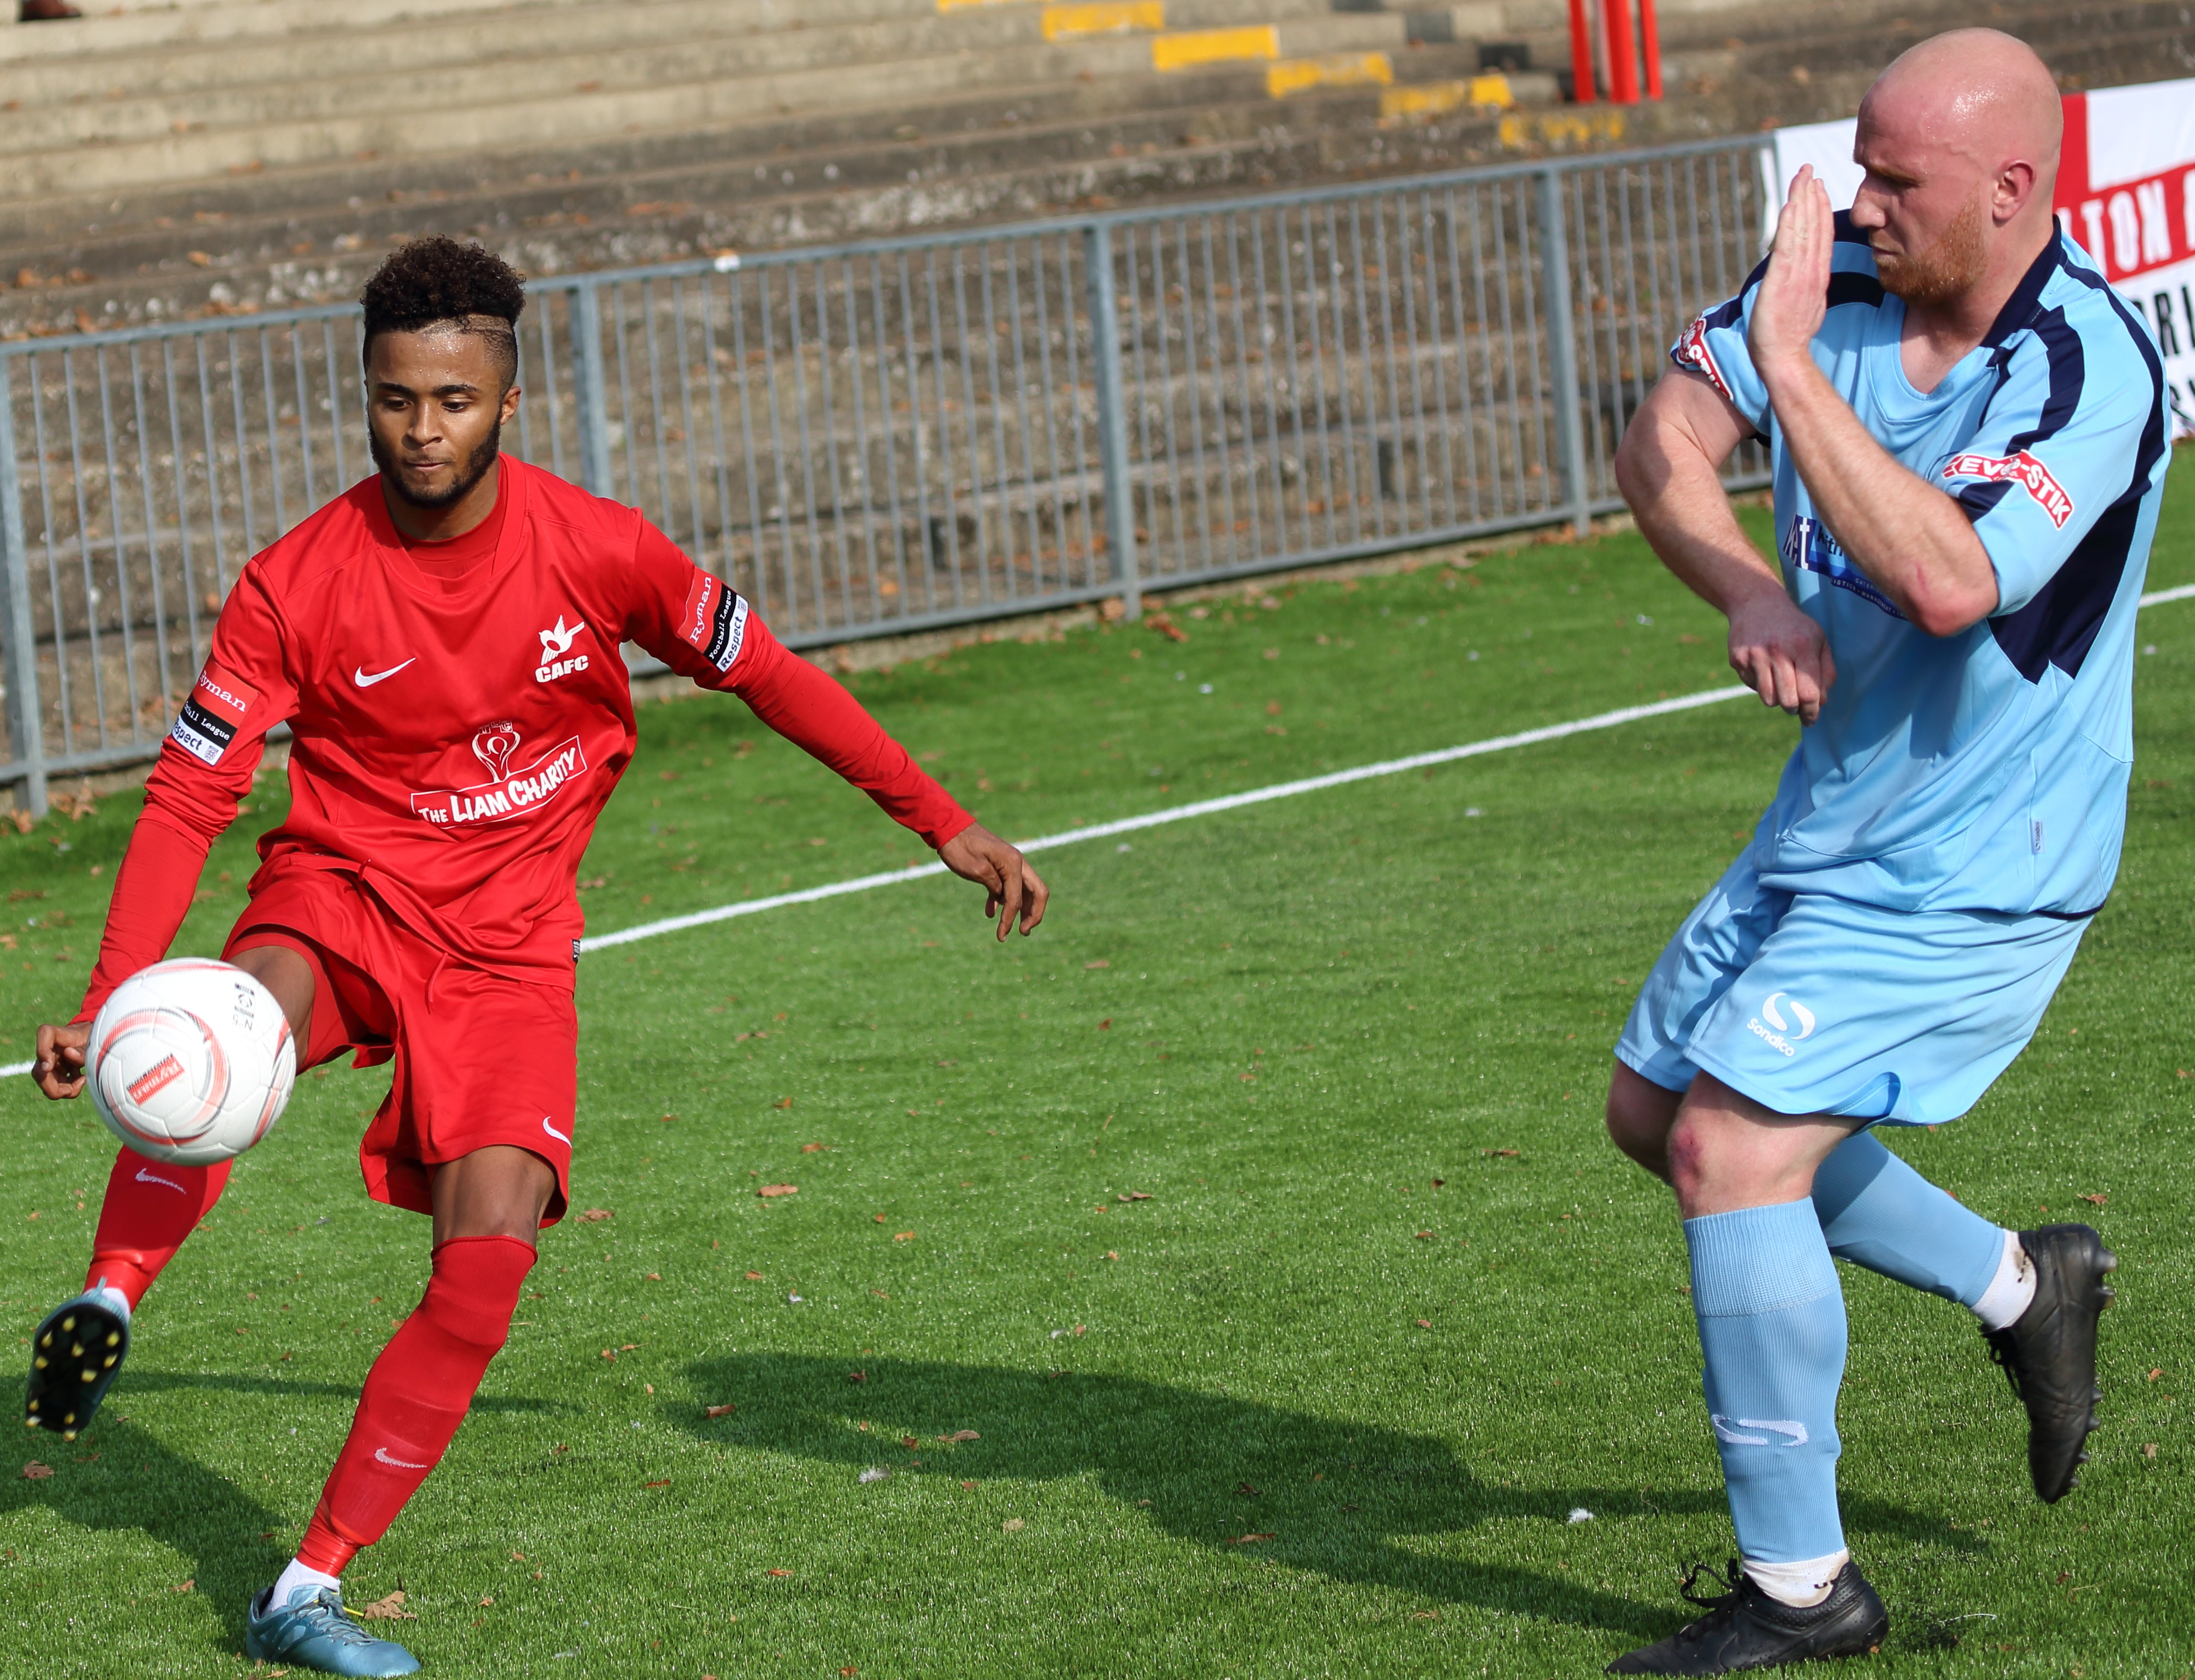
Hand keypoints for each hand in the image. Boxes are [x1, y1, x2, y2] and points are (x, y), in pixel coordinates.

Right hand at [31, 1021, 87, 1099]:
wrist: (94, 1042)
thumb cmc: (93, 1039)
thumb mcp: (94, 1043)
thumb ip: (83, 1050)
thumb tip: (69, 1053)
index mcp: (58, 1033)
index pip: (44, 1033)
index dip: (43, 1052)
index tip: (48, 1068)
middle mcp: (49, 1047)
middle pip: (40, 1072)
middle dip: (54, 1088)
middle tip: (72, 1090)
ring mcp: (49, 1061)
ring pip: (46, 1083)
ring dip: (63, 1090)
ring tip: (82, 1080)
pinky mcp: (54, 1072)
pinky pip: (55, 1086)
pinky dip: (68, 1089)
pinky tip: (81, 1080)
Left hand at [937, 823, 1047, 940]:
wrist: (948, 826)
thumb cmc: (959, 847)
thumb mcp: (975, 869)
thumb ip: (994, 885)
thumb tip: (1004, 900)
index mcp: (1013, 863)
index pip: (1017, 898)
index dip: (1010, 919)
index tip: (1002, 935)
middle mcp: (1017, 862)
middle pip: (1037, 893)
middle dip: (1033, 915)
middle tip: (1023, 932)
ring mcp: (1010, 863)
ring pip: (1026, 890)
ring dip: (1023, 910)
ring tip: (1014, 928)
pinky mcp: (1000, 865)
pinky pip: (1009, 886)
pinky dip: (1004, 901)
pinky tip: (991, 913)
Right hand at [1728, 582, 1836, 723]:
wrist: (1756, 602)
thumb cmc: (1794, 626)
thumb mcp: (1818, 640)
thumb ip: (1826, 670)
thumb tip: (1821, 701)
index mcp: (1803, 647)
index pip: (1810, 693)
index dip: (1812, 711)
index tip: (1811, 719)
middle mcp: (1778, 652)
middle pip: (1788, 701)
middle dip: (1794, 709)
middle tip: (1795, 706)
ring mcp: (1755, 656)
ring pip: (1768, 699)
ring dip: (1776, 699)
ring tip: (1780, 685)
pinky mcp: (1738, 658)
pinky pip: (1752, 686)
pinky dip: (1760, 684)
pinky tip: (1763, 667)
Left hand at [1748, 167, 1833, 381]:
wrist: (1784, 359)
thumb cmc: (1789, 341)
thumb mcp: (1804, 309)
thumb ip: (1805, 290)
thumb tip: (1804, 284)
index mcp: (1816, 276)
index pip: (1820, 236)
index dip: (1820, 210)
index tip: (1818, 188)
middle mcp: (1810, 271)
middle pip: (1814, 226)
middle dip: (1811, 196)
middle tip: (1809, 170)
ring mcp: (1798, 275)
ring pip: (1803, 230)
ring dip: (1802, 201)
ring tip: (1802, 176)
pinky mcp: (1782, 281)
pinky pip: (1788, 247)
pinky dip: (1791, 225)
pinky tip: (1791, 205)